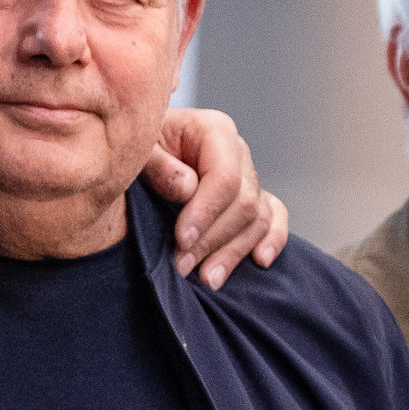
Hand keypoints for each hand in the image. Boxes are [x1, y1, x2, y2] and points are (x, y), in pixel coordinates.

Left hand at [145, 105, 288, 289]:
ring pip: (257, 219)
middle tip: (182, 265)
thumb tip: (187, 187)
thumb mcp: (136, 149)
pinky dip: (272, 239)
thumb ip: (157, 164)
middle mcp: (238, 152)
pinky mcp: (252, 197)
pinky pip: (274, 216)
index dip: (205, 212)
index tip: (181, 239)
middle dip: (212, 239)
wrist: (138, 154)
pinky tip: (260, 260)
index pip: (224, 177)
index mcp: (214, 130)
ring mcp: (248, 176)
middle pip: (244, 203)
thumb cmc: (134, 149)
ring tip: (207, 279)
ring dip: (233, 252)